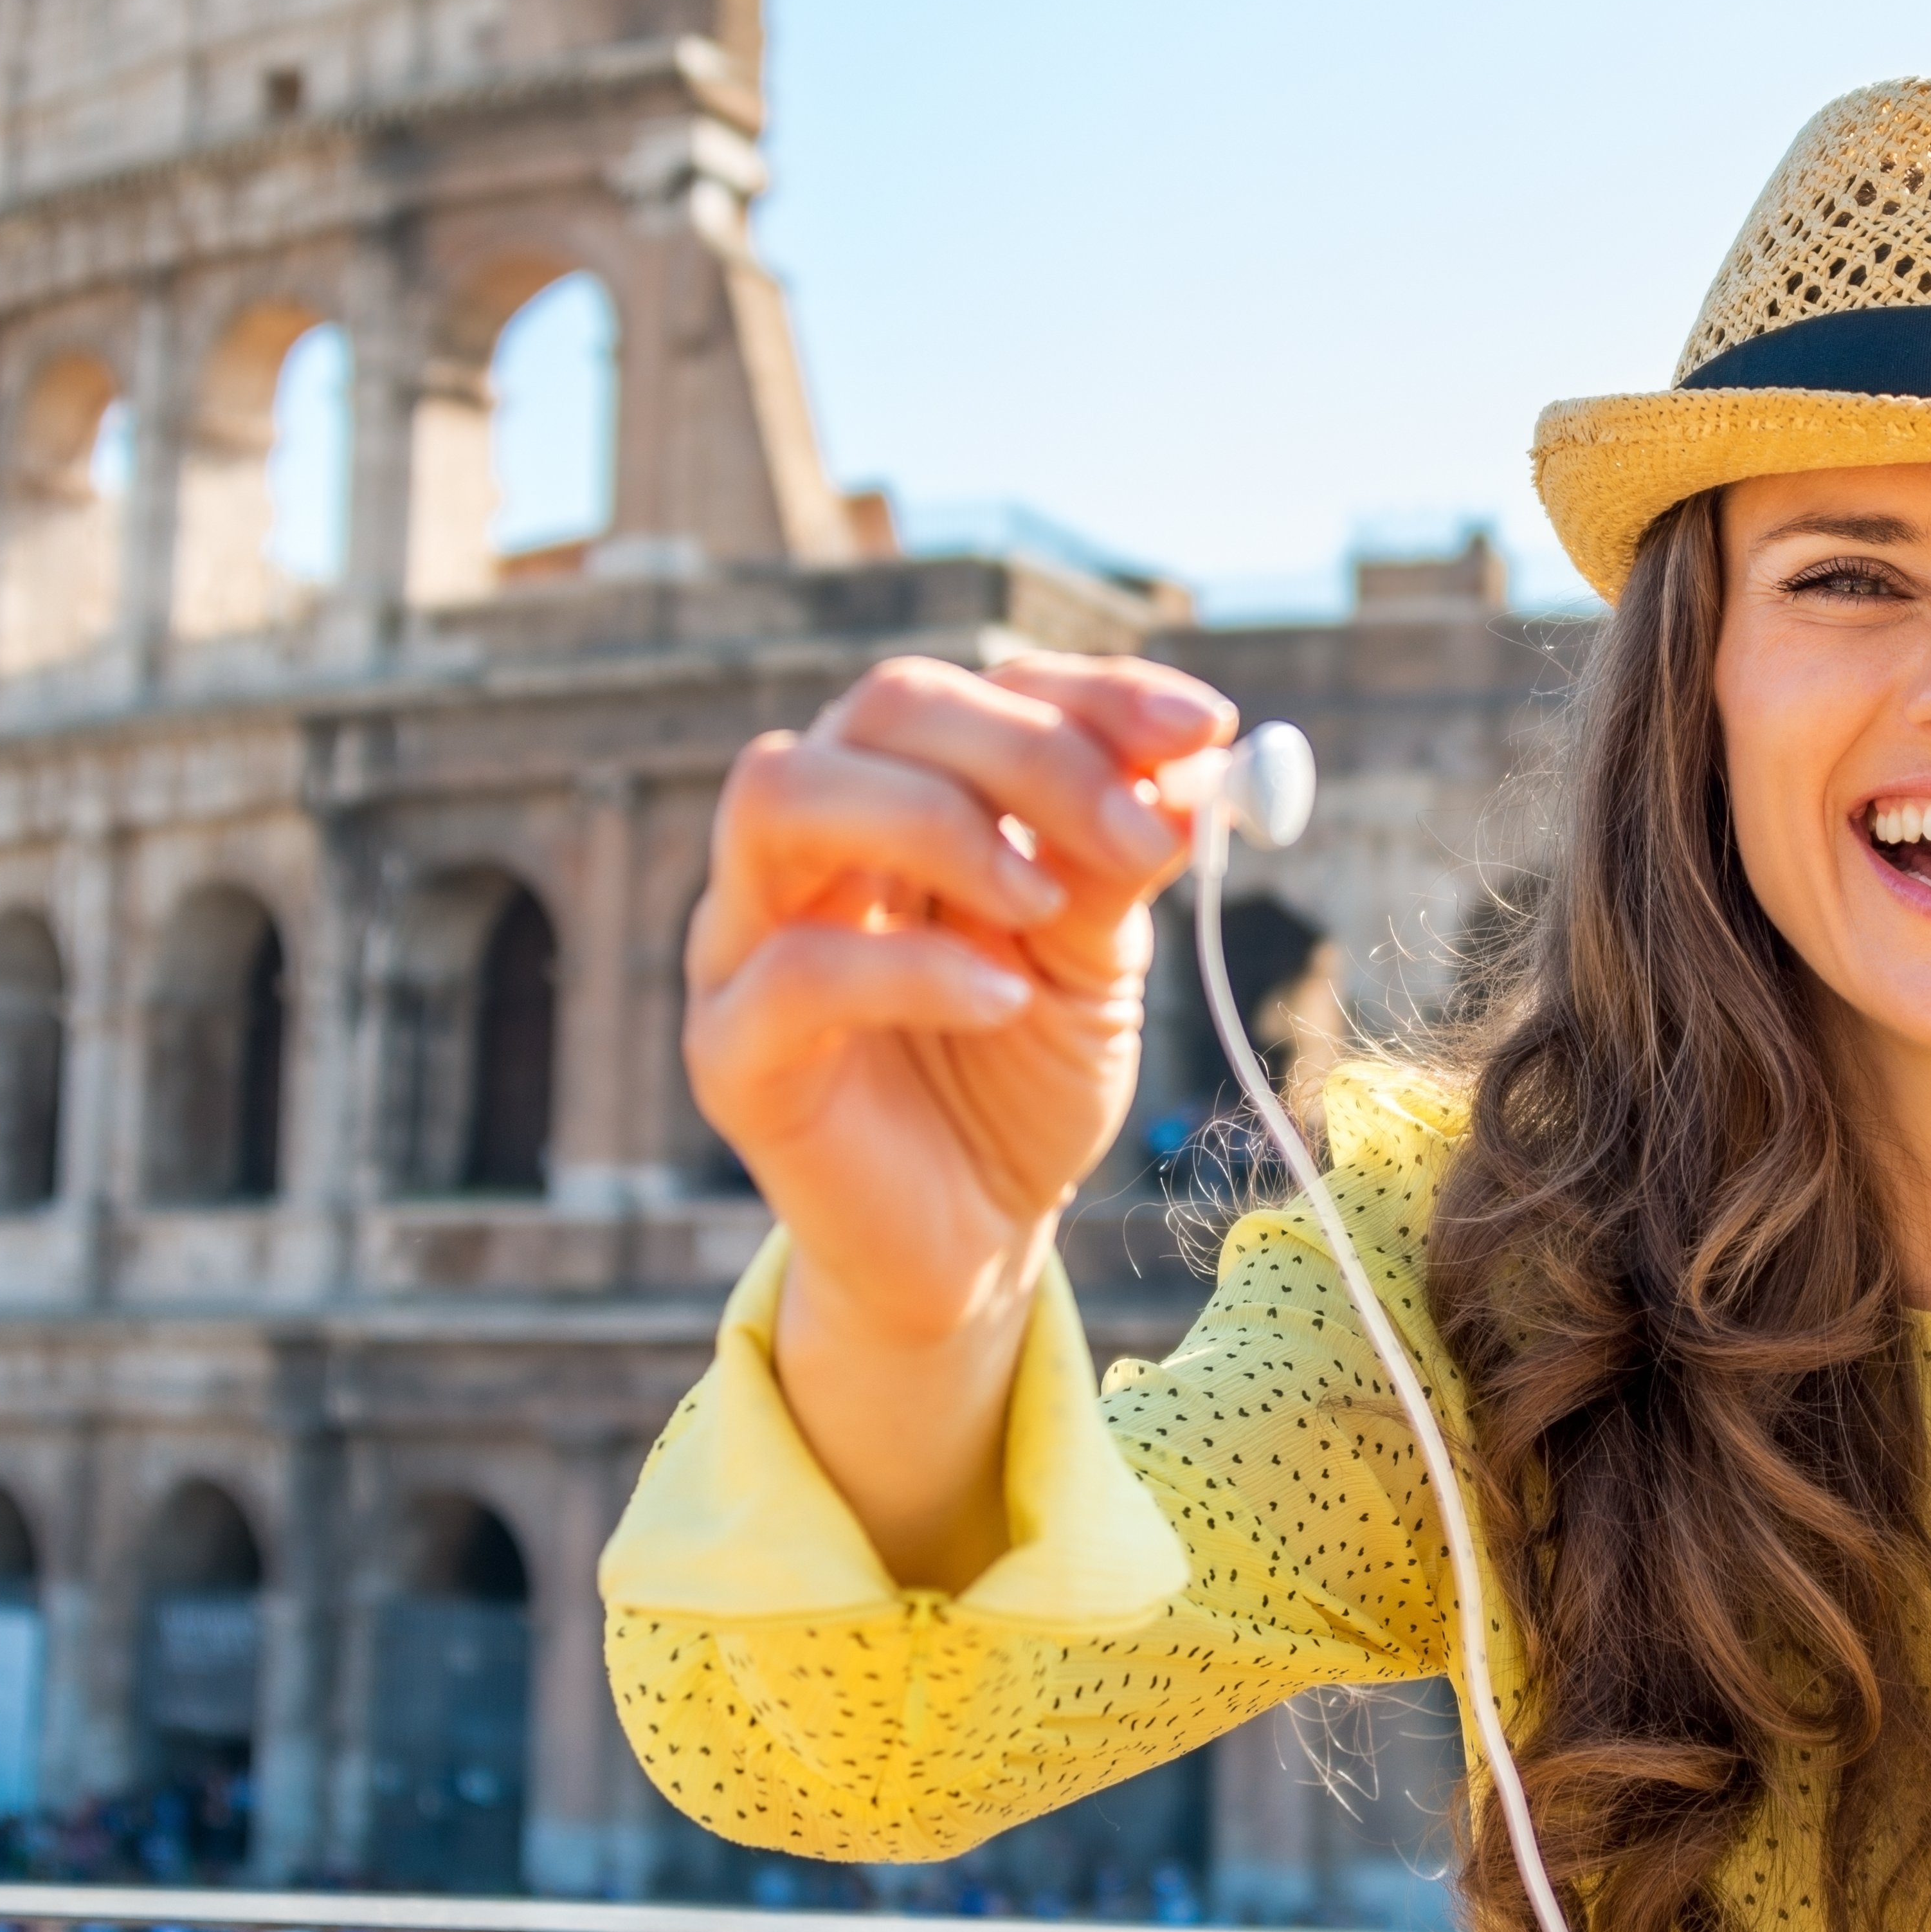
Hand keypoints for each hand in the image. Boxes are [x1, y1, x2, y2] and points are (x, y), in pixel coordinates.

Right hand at [682, 653, 1232, 1577]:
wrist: (973, 1242)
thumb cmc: (1023, 1080)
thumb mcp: (1096, 959)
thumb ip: (1120, 858)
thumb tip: (1195, 762)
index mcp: (894, 797)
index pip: (971, 688)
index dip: (1086, 693)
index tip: (1200, 728)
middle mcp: (805, 843)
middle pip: (880, 709)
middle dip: (1029, 752)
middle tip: (1143, 838)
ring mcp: (743, 938)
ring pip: (780, 791)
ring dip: (936, 821)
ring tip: (1041, 900)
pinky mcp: (729, 1052)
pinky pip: (790, 971)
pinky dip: (912, 968)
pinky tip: (1003, 1000)